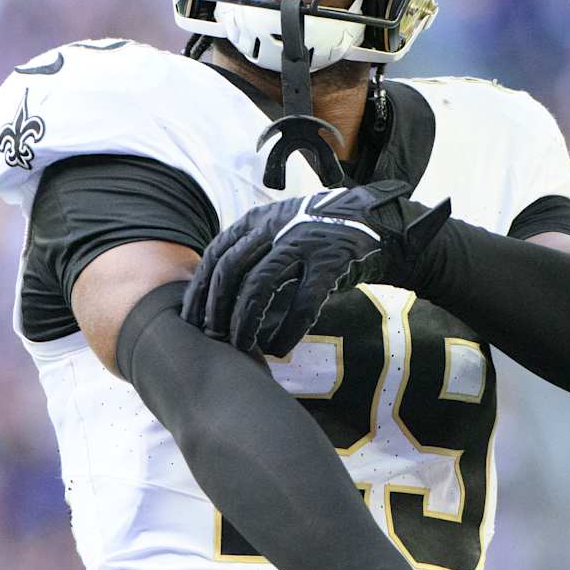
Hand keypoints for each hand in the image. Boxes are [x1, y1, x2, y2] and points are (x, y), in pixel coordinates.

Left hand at [181, 181, 450, 356]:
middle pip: (231, 270)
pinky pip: (303, 302)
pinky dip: (288, 329)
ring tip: (242, 348)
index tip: (191, 319)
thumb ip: (251, 255)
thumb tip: (217, 300)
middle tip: (213, 338)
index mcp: (257, 220)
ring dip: (246, 322)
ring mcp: (303, 242)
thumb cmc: (320, 236)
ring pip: (260, 286)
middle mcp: (276, 227)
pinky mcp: (330, 261)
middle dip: (216, 309)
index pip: (216, 254)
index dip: (200, 289)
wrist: (378, 225)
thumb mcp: (279, 231)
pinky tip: (279, 348)